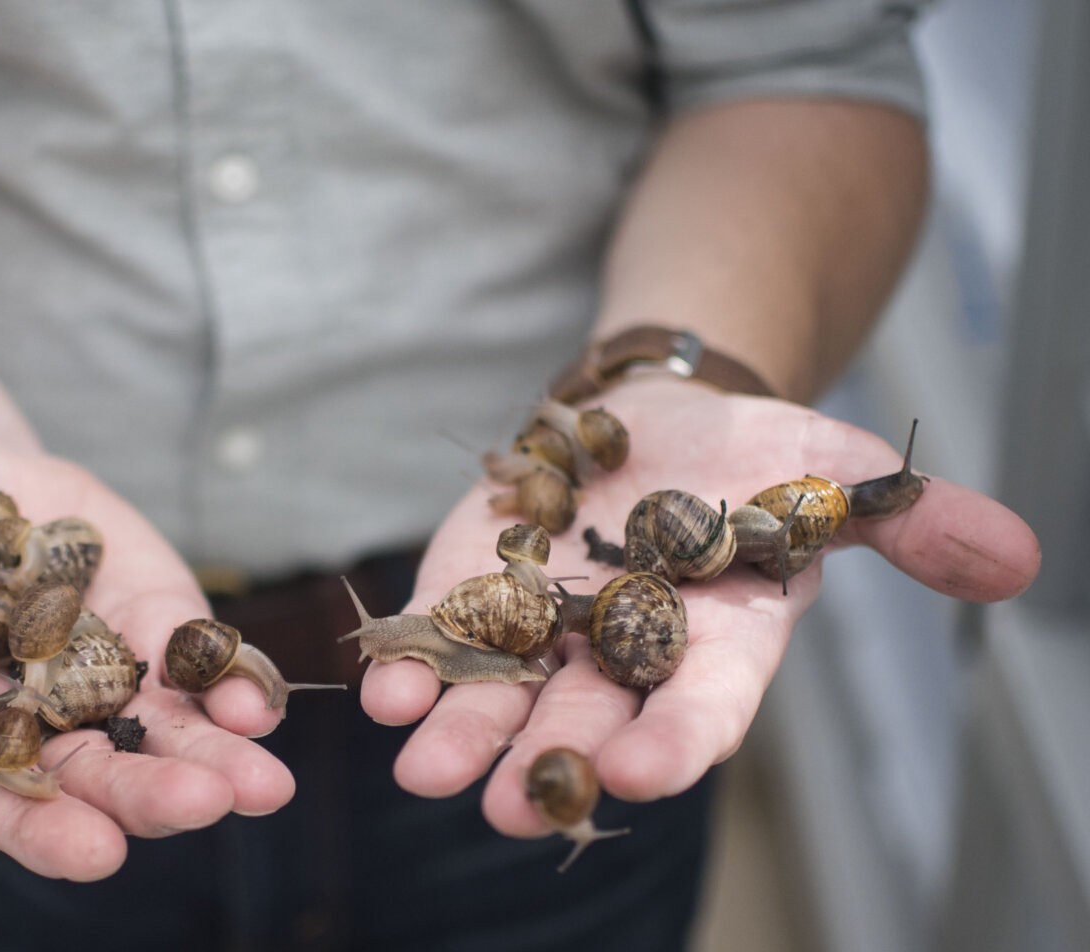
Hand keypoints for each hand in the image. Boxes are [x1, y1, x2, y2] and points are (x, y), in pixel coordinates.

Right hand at [0, 447, 293, 879]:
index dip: (38, 828)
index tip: (92, 852)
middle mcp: (28, 721)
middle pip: (93, 780)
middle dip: (147, 796)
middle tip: (203, 805)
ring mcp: (99, 678)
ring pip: (160, 736)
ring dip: (212, 761)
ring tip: (259, 781)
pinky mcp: (149, 625)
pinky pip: (195, 668)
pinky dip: (229, 687)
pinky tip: (260, 701)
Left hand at [359, 376, 1039, 836]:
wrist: (652, 417)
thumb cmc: (752, 457)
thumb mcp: (834, 474)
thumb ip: (910, 521)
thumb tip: (1018, 561)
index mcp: (715, 646)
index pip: (701, 707)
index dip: (677, 739)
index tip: (646, 769)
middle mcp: (622, 660)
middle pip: (586, 725)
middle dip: (549, 766)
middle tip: (511, 807)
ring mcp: (540, 634)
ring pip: (499, 702)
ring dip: (461, 738)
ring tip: (424, 768)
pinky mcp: (475, 595)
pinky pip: (440, 642)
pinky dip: (412, 668)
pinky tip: (385, 689)